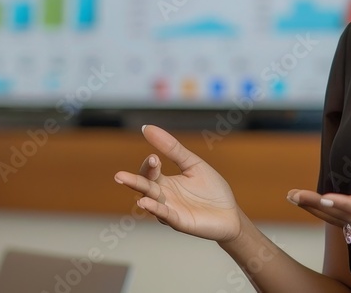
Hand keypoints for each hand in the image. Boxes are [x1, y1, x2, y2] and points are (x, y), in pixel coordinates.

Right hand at [113, 124, 241, 243]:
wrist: (231, 214)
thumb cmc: (211, 190)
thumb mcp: (192, 164)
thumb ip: (173, 148)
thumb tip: (147, 128)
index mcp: (165, 183)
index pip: (150, 173)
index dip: (149, 165)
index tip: (154, 158)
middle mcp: (164, 197)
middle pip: (144, 188)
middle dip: (132, 182)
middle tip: (119, 176)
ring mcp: (171, 210)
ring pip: (152, 203)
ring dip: (144, 197)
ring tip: (135, 193)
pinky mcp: (181, 222)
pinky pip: (166, 216)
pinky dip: (156, 209)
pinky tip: (146, 204)